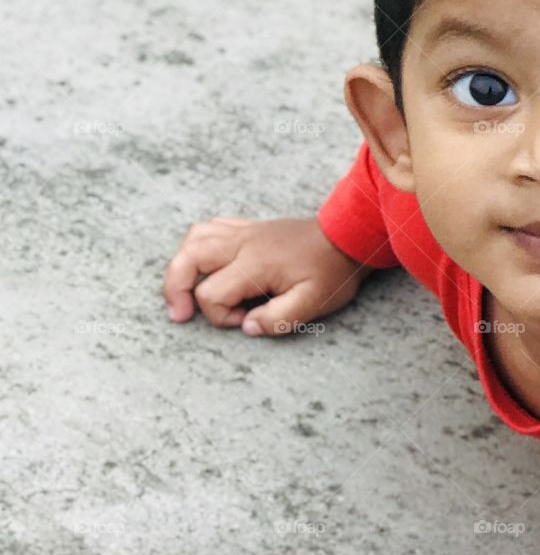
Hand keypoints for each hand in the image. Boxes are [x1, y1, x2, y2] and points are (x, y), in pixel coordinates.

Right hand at [163, 216, 373, 335]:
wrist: (348, 236)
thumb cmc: (332, 271)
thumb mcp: (313, 303)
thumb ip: (278, 319)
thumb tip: (247, 327)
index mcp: (255, 264)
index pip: (212, 293)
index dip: (221, 316)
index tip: (247, 320)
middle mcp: (242, 243)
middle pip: (187, 259)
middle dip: (176, 289)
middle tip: (179, 314)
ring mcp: (244, 231)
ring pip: (193, 238)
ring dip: (181, 265)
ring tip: (184, 290)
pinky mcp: (249, 227)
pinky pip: (210, 228)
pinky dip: (197, 245)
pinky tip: (205, 263)